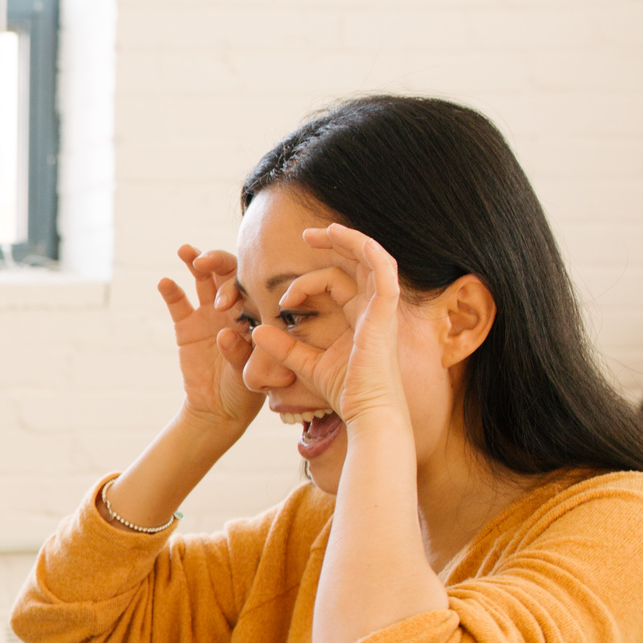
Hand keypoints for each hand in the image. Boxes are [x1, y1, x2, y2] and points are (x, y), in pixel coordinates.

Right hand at [156, 244, 262, 431]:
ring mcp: (209, 313)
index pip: (253, 287)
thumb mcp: (248, 375)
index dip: (241, 284)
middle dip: (218, 262)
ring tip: (186, 251)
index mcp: (257, 313)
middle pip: (228, 274)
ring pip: (204, 280)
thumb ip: (239, 353)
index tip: (229, 297)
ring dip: (196, 262)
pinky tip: (164, 282)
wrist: (218, 408)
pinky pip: (178, 303)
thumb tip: (224, 335)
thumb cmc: (245, 391)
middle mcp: (235, 307)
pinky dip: (171, 292)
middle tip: (205, 261)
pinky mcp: (186, 325)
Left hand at [250, 224, 407, 427]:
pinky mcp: (387, 310)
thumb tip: (256, 330)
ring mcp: (383, 307)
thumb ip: (283, 346)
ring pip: (370, 259)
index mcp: (358, 317)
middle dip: (333, 244)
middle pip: (357, 263)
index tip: (282, 301)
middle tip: (305, 235)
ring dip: (347, 240)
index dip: (306, 283)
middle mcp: (373, 308)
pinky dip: (368, 250)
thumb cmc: (343, 391)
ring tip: (322, 231)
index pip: (336, 283)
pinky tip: (348, 239)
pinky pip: (383, 269)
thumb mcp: (305, 363)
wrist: (366, 410)